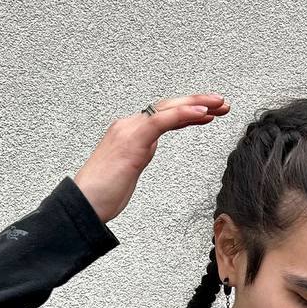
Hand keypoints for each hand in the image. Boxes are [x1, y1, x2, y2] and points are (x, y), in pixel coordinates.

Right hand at [73, 93, 230, 222]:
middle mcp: (129, 126)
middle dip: (198, 102)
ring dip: (197, 103)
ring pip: (168, 108)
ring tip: (220, 104)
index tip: (210, 112)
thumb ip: (138, 155)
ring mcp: (130, 130)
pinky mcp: (133, 140)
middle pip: (169, 106)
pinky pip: (162, 120)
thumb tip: (147, 149)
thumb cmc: (100, 194)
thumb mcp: (126, 170)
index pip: (163, 115)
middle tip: (223, 103)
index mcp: (129, 132)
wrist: (83, 205)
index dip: (188, 111)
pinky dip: (183, 113)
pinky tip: (203, 112)